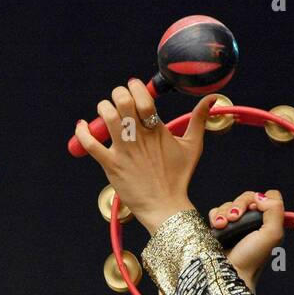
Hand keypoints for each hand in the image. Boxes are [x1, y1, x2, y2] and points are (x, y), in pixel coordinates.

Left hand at [74, 80, 221, 233]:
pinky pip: (91, 144)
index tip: (134, 88)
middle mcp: (139, 137)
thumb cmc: (178, 178)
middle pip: (122, 101)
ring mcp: (124, 150)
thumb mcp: (193, 146)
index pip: (143, 97)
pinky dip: (82, 132)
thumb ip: (199, 120)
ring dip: (103, 108)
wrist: (165, 207)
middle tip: (118, 100)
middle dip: (118, 94)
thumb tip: (212, 98)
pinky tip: (82, 126)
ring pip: (107, 117)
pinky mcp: (111, 165)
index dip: (135, 87)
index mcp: (157, 129)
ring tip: (105, 111)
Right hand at [209, 189, 284, 292]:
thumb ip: (275, 210)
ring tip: (223, 225)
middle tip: (234, 218)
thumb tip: (261, 196)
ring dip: (225, 212)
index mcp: (270, 222)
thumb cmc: (252, 259)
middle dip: (239, 205)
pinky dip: (216, 216)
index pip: (270, 196)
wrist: (229, 273)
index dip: (262, 200)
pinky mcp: (222, 227)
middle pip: (248, 197)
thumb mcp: (273, 234)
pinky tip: (217, 226)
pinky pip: (217, 211)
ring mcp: (237, 224)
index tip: (255, 211)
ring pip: (230, 204)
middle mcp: (254, 221)